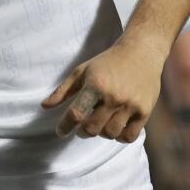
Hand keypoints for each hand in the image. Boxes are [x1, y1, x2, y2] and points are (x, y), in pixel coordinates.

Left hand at [41, 38, 166, 141]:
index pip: (76, 113)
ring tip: (100, 123)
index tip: (61, 131)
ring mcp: (130, 105)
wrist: (141, 52)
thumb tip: (44, 106)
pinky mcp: (144, 111)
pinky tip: (116, 127)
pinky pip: (129, 136)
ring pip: (110, 134)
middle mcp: (113, 96)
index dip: (65, 126)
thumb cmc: (107, 62)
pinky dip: (119, 137)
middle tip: (82, 126)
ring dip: (101, 133)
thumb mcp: (82, 71)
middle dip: (83, 131)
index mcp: (95, 85)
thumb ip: (63, 91)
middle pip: (92, 128)